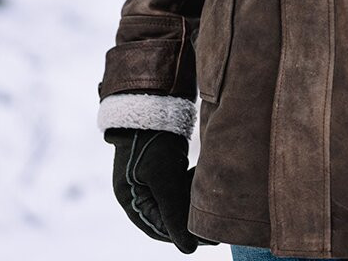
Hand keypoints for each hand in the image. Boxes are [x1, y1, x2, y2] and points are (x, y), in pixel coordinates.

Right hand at [105, 128, 208, 252]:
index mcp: (131, 199)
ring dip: (191, 201)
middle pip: (167, 216)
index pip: (159, 229)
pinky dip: (190, 186)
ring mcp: (148, 178)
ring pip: (174, 200)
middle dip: (190, 218)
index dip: (182, 235)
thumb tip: (188, 250)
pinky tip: (202, 178)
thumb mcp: (164, 178)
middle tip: (216, 224)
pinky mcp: (160, 166)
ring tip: (211, 199)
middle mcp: (137, 192)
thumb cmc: (152, 140)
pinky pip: (177, 185)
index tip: (207, 238)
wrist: (149, 101)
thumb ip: (174, 213)